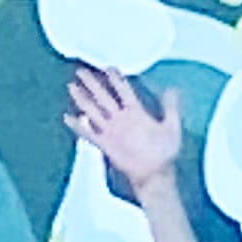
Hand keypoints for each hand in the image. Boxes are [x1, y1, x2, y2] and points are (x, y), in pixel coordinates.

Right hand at [65, 65, 182, 190]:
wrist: (155, 174)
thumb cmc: (165, 153)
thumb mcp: (171, 127)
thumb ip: (171, 108)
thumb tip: (173, 89)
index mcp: (136, 112)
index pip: (123, 91)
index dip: (116, 79)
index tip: (108, 67)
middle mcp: (121, 119)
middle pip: (104, 97)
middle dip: (93, 84)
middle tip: (81, 71)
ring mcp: (112, 131)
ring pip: (93, 110)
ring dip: (83, 99)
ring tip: (72, 87)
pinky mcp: (105, 144)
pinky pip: (89, 133)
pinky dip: (78, 126)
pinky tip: (68, 117)